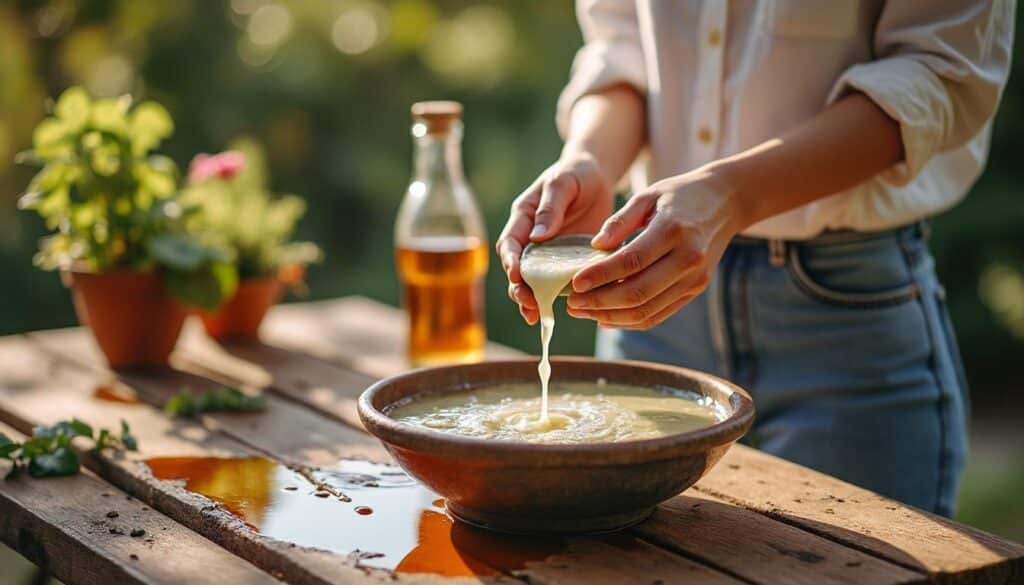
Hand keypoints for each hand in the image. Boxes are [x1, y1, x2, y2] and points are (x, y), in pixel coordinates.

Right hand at [496, 153, 613, 323]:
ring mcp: (548, 254)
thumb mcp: (563, 183)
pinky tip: (562, 312)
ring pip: (534, 281)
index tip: (516, 276)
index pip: (510, 244)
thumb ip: (550, 207)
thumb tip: (537, 236)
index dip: (511, 262)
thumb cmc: (576, 174)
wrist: (598, 177)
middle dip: (519, 288)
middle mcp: (531, 240)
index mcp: (523, 219)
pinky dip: (557, 298)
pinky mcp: (566, 263)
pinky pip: (559, 284)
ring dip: (533, 299)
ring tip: (536, 316)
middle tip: (528, 304)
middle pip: (517, 269)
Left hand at [566, 167, 742, 329]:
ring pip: (647, 310)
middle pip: (638, 292)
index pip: (631, 261)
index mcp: (673, 230)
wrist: (726, 202)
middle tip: (571, 303)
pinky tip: (605, 317)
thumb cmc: (679, 195)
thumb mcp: (648, 195)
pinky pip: (659, 314)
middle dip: (599, 302)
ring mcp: (694, 278)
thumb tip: (595, 247)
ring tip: (582, 311)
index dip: (600, 275)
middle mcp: (688, 259)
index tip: (573, 283)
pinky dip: (629, 320)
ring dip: (610, 316)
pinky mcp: (696, 289)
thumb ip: (619, 221)